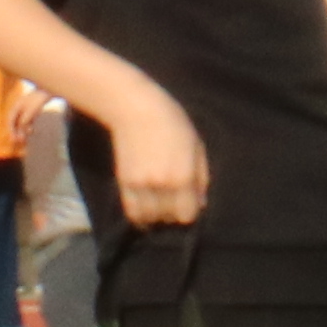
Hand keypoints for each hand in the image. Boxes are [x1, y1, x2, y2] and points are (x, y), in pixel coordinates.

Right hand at [105, 88, 211, 227]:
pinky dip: (140, 217)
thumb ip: (202, 178)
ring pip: (149, 218)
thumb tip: (201, 204)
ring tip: (159, 208)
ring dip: (156, 217)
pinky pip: (132, 212)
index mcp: (183, 176)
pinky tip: (145, 213)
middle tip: (173, 204)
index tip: (189, 205)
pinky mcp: (124, 183)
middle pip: (168, 218)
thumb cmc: (173, 124)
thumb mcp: (197, 147)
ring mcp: (141, 185)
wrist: (136, 109)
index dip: (190, 212)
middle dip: (173, 214)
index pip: (187, 214)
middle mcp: (162, 185)